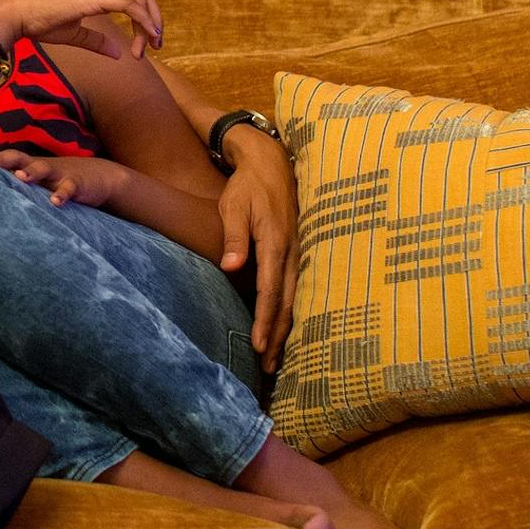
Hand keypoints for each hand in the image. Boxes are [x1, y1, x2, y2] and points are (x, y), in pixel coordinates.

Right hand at [0, 0, 167, 57]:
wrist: (19, 15)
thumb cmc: (39, 23)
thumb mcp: (74, 33)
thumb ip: (96, 41)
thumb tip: (117, 53)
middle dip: (156, 17)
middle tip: (158, 43)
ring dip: (152, 24)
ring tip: (153, 46)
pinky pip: (131, 7)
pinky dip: (144, 22)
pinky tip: (149, 37)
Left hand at [0, 150, 129, 208]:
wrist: (102, 176)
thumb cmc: (61, 180)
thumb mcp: (41, 182)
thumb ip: (20, 186)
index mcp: (30, 166)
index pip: (5, 159)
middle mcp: (41, 167)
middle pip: (18, 158)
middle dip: (1, 160)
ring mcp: (59, 173)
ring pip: (42, 168)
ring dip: (31, 172)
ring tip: (20, 178)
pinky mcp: (77, 183)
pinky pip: (68, 188)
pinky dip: (62, 194)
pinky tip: (56, 203)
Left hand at [217, 129, 299, 372]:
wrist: (270, 162)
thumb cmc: (246, 186)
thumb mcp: (233, 206)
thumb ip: (233, 237)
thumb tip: (230, 267)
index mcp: (274, 243)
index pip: (269, 291)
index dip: (264, 320)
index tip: (257, 345)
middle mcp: (292, 252)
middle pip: (286, 303)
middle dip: (277, 336)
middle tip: (268, 366)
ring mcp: (299, 252)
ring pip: (295, 298)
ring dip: (286, 328)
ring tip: (276, 357)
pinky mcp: (298, 252)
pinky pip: (297, 288)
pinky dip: (291, 311)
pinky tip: (286, 328)